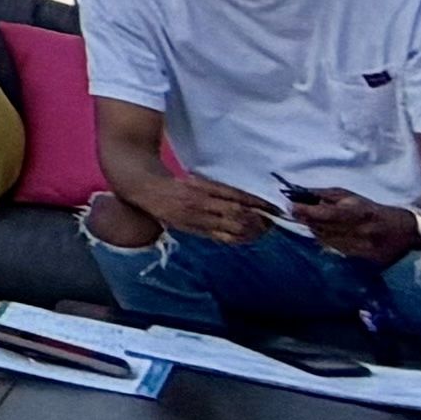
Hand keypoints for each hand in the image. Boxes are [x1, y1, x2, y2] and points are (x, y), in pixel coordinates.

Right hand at [149, 173, 281, 245]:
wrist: (146, 191)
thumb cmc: (174, 184)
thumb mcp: (195, 180)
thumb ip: (218, 190)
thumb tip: (246, 200)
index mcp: (202, 188)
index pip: (235, 196)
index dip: (255, 202)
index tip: (272, 205)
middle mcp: (201, 204)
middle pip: (237, 215)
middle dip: (258, 219)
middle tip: (274, 220)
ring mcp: (198, 219)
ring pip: (232, 229)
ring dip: (252, 231)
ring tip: (265, 229)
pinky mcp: (195, 231)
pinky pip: (222, 238)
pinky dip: (239, 239)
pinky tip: (249, 238)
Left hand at [290, 186, 420, 266]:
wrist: (404, 231)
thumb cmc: (372, 209)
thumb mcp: (350, 196)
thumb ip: (325, 195)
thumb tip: (300, 194)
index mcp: (359, 213)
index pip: (327, 214)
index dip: (307, 211)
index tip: (291, 206)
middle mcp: (361, 233)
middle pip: (324, 229)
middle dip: (306, 220)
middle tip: (295, 213)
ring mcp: (363, 249)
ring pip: (327, 242)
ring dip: (315, 232)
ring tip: (311, 223)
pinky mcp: (364, 261)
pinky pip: (336, 252)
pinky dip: (326, 243)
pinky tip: (325, 236)